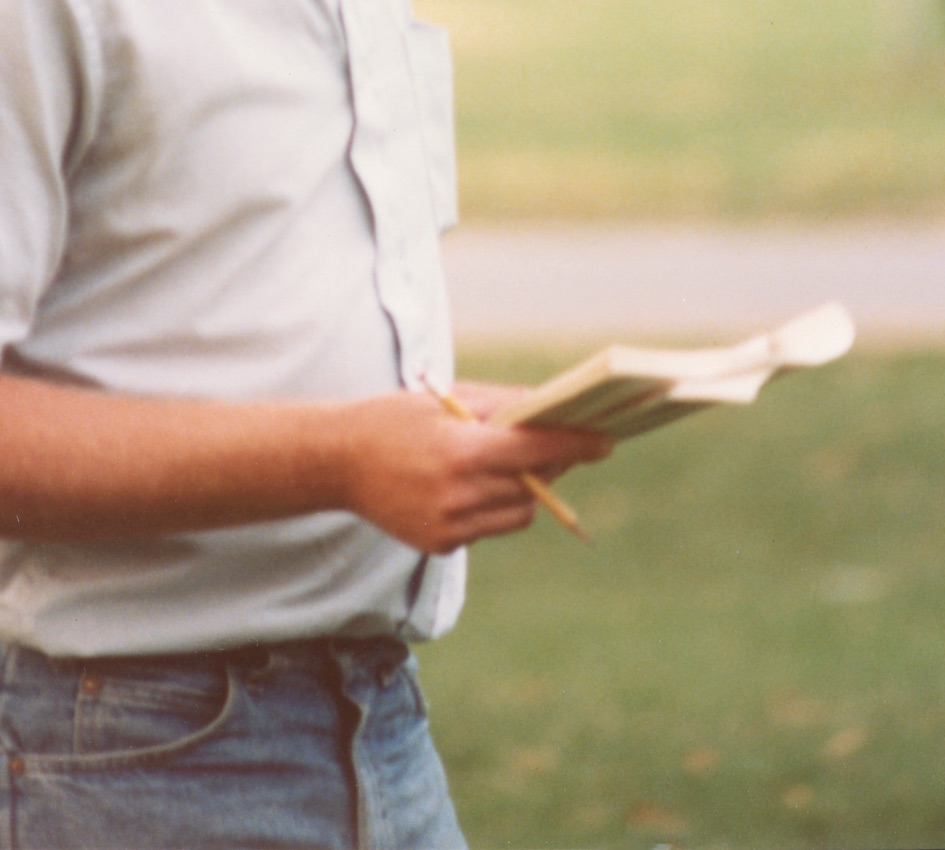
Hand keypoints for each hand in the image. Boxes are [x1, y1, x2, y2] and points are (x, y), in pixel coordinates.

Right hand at [335, 390, 610, 553]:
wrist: (339, 461)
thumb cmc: (397, 418)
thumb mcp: (449, 399)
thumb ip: (503, 406)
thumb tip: (552, 409)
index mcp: (462, 451)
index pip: (536, 449)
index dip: (575, 444)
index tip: (605, 441)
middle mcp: (459, 494)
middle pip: (534, 484)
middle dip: (552, 463)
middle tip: (563, 444)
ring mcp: (450, 526)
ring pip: (519, 512)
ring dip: (526, 488)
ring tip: (509, 464)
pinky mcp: (442, 545)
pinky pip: (490, 527)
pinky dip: (494, 505)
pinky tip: (471, 485)